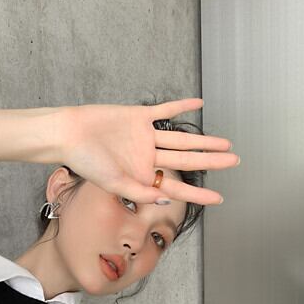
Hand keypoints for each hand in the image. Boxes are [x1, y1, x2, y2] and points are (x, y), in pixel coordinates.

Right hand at [59, 98, 237, 208]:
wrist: (69, 133)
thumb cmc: (85, 162)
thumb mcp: (113, 184)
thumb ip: (139, 192)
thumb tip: (165, 197)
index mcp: (142, 177)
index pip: (176, 188)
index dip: (198, 194)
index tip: (218, 199)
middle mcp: (147, 158)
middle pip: (186, 161)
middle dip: (211, 162)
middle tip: (234, 161)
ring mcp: (145, 137)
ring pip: (181, 139)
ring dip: (204, 141)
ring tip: (225, 143)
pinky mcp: (139, 117)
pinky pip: (165, 111)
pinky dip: (181, 107)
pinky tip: (199, 104)